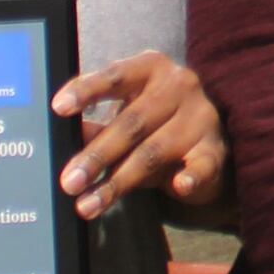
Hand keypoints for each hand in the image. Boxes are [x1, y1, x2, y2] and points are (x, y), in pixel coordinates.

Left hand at [54, 53, 225, 219]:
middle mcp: (179, 87)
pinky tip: (179, 186)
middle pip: (132, 123)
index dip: (87, 91)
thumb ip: (96, 125)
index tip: (58, 108)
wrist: (209, 138)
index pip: (116, 76)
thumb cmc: (157, 122)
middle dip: (97, 155)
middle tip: (69, 181)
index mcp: (152, 69)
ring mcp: (201, 118)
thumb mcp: (125, 117)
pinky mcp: (215, 150)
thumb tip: (62, 135)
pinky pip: (202, 166)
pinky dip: (191, 177)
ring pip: (155, 151)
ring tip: (89, 204)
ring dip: (119, 181)